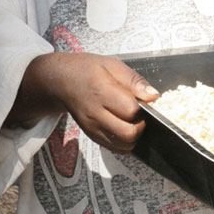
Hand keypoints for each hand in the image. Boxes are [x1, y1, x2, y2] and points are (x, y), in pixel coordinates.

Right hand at [12, 52, 159, 152]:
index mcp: (101, 91)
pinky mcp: (92, 136)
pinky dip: (124, 142)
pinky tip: (122, 126)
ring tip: (130, 120)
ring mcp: (92, 127)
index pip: (131, 110)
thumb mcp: (112, 65)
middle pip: (128, 133)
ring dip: (134, 136)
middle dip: (141, 126)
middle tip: (138, 114)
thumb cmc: (85, 70)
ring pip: (123, 146)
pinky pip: (115, 148)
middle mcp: (94, 113)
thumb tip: (153, 96)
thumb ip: (134, 81)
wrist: (61, 81)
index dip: (142, 107)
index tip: (141, 100)